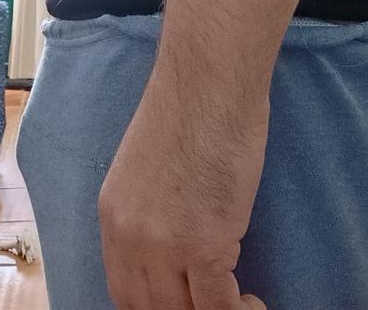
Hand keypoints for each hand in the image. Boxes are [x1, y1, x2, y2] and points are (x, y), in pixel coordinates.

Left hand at [97, 82, 269, 308]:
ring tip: (238, 305)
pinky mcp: (205, 244)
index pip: (123, 289)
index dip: (154, 305)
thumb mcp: (148, 165)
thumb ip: (152, 209)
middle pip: (147, 308)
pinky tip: (254, 302)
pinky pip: (218, 307)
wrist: (210, 81)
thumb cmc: (191, 106)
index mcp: (114, 214)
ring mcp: (165, 244)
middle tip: (212, 300)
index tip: (183, 300)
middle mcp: (130, 236)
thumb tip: (176, 238)